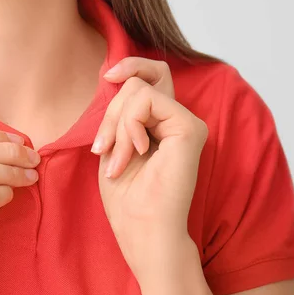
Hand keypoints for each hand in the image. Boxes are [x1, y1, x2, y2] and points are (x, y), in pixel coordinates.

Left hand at [94, 57, 207, 282]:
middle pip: (138, 82)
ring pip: (138, 89)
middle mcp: (176, 120)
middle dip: (110, 112)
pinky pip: (148, 100)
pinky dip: (129, 125)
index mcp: (159, 124)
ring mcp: (186, 123)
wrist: (141, 229)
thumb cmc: (126, 196)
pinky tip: (135, 152)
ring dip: (116, 125)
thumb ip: (120, 112)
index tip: (106, 77)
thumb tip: (115, 77)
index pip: (150, 77)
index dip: (129, 66)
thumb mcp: (114, 144)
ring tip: (118, 159)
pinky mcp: (190, 128)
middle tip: (103, 149)